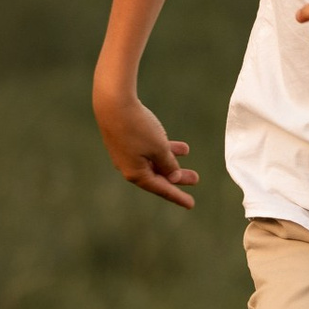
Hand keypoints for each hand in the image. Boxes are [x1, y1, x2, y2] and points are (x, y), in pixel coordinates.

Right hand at [93, 83, 198, 210]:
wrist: (113, 103)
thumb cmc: (137, 128)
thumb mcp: (159, 149)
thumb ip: (168, 164)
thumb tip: (173, 177)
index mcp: (136, 173)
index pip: (161, 189)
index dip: (177, 196)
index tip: (191, 204)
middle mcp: (129, 167)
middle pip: (157, 176)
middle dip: (176, 177)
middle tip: (195, 179)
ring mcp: (126, 154)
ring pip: (153, 160)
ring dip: (170, 158)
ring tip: (187, 153)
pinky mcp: (125, 140)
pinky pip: (147, 149)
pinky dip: (162, 147)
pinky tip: (176, 143)